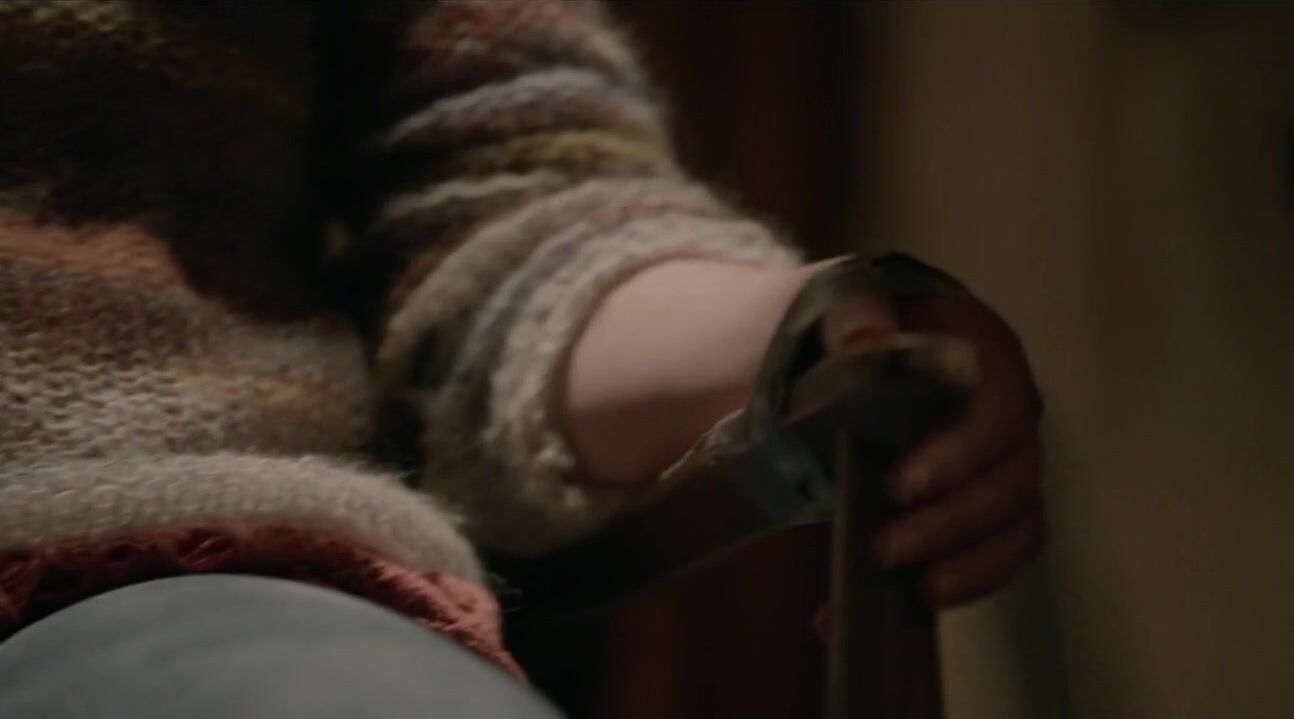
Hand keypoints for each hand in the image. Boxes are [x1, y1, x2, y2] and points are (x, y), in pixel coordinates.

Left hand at [821, 283, 1046, 606]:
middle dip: (952, 522)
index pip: (998, 406)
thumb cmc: (848, 329)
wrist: (842, 355)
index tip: (900, 486)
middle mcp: (1008, 409)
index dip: (959, 454)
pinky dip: (960, 585)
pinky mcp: (983, 506)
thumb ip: (852, 312)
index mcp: (981, 351)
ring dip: (970, 563)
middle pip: (1013, 477)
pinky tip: (899, 606)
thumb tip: (868, 337)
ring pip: (1018, 523)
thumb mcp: (841, 306)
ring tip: (914, 588)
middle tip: (886, 547)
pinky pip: (1000, 554)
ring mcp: (1002, 462)